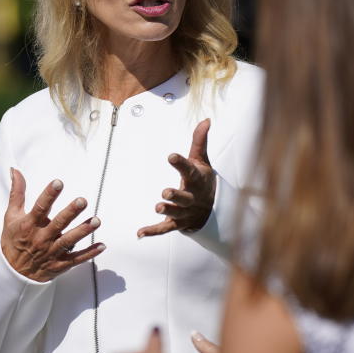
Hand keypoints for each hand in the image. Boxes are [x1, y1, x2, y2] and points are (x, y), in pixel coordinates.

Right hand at [1, 168, 105, 281]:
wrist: (12, 272)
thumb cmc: (13, 239)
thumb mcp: (11, 216)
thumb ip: (17, 193)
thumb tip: (15, 170)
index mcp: (29, 225)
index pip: (40, 208)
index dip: (49, 195)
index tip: (58, 183)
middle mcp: (41, 238)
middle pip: (58, 223)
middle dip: (71, 212)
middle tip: (82, 201)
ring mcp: (51, 252)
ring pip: (69, 240)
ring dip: (83, 231)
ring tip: (96, 221)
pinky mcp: (59, 264)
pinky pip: (76, 259)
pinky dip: (89, 254)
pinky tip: (102, 246)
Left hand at [138, 118, 215, 237]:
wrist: (214, 208)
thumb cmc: (202, 179)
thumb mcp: (202, 160)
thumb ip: (199, 141)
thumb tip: (206, 119)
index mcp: (196, 179)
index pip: (189, 170)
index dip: (181, 163)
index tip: (171, 156)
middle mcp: (192, 197)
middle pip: (184, 197)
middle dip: (176, 196)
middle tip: (166, 192)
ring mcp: (185, 212)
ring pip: (176, 213)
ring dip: (167, 211)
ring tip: (157, 207)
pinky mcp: (177, 224)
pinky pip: (165, 229)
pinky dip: (152, 232)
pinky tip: (139, 233)